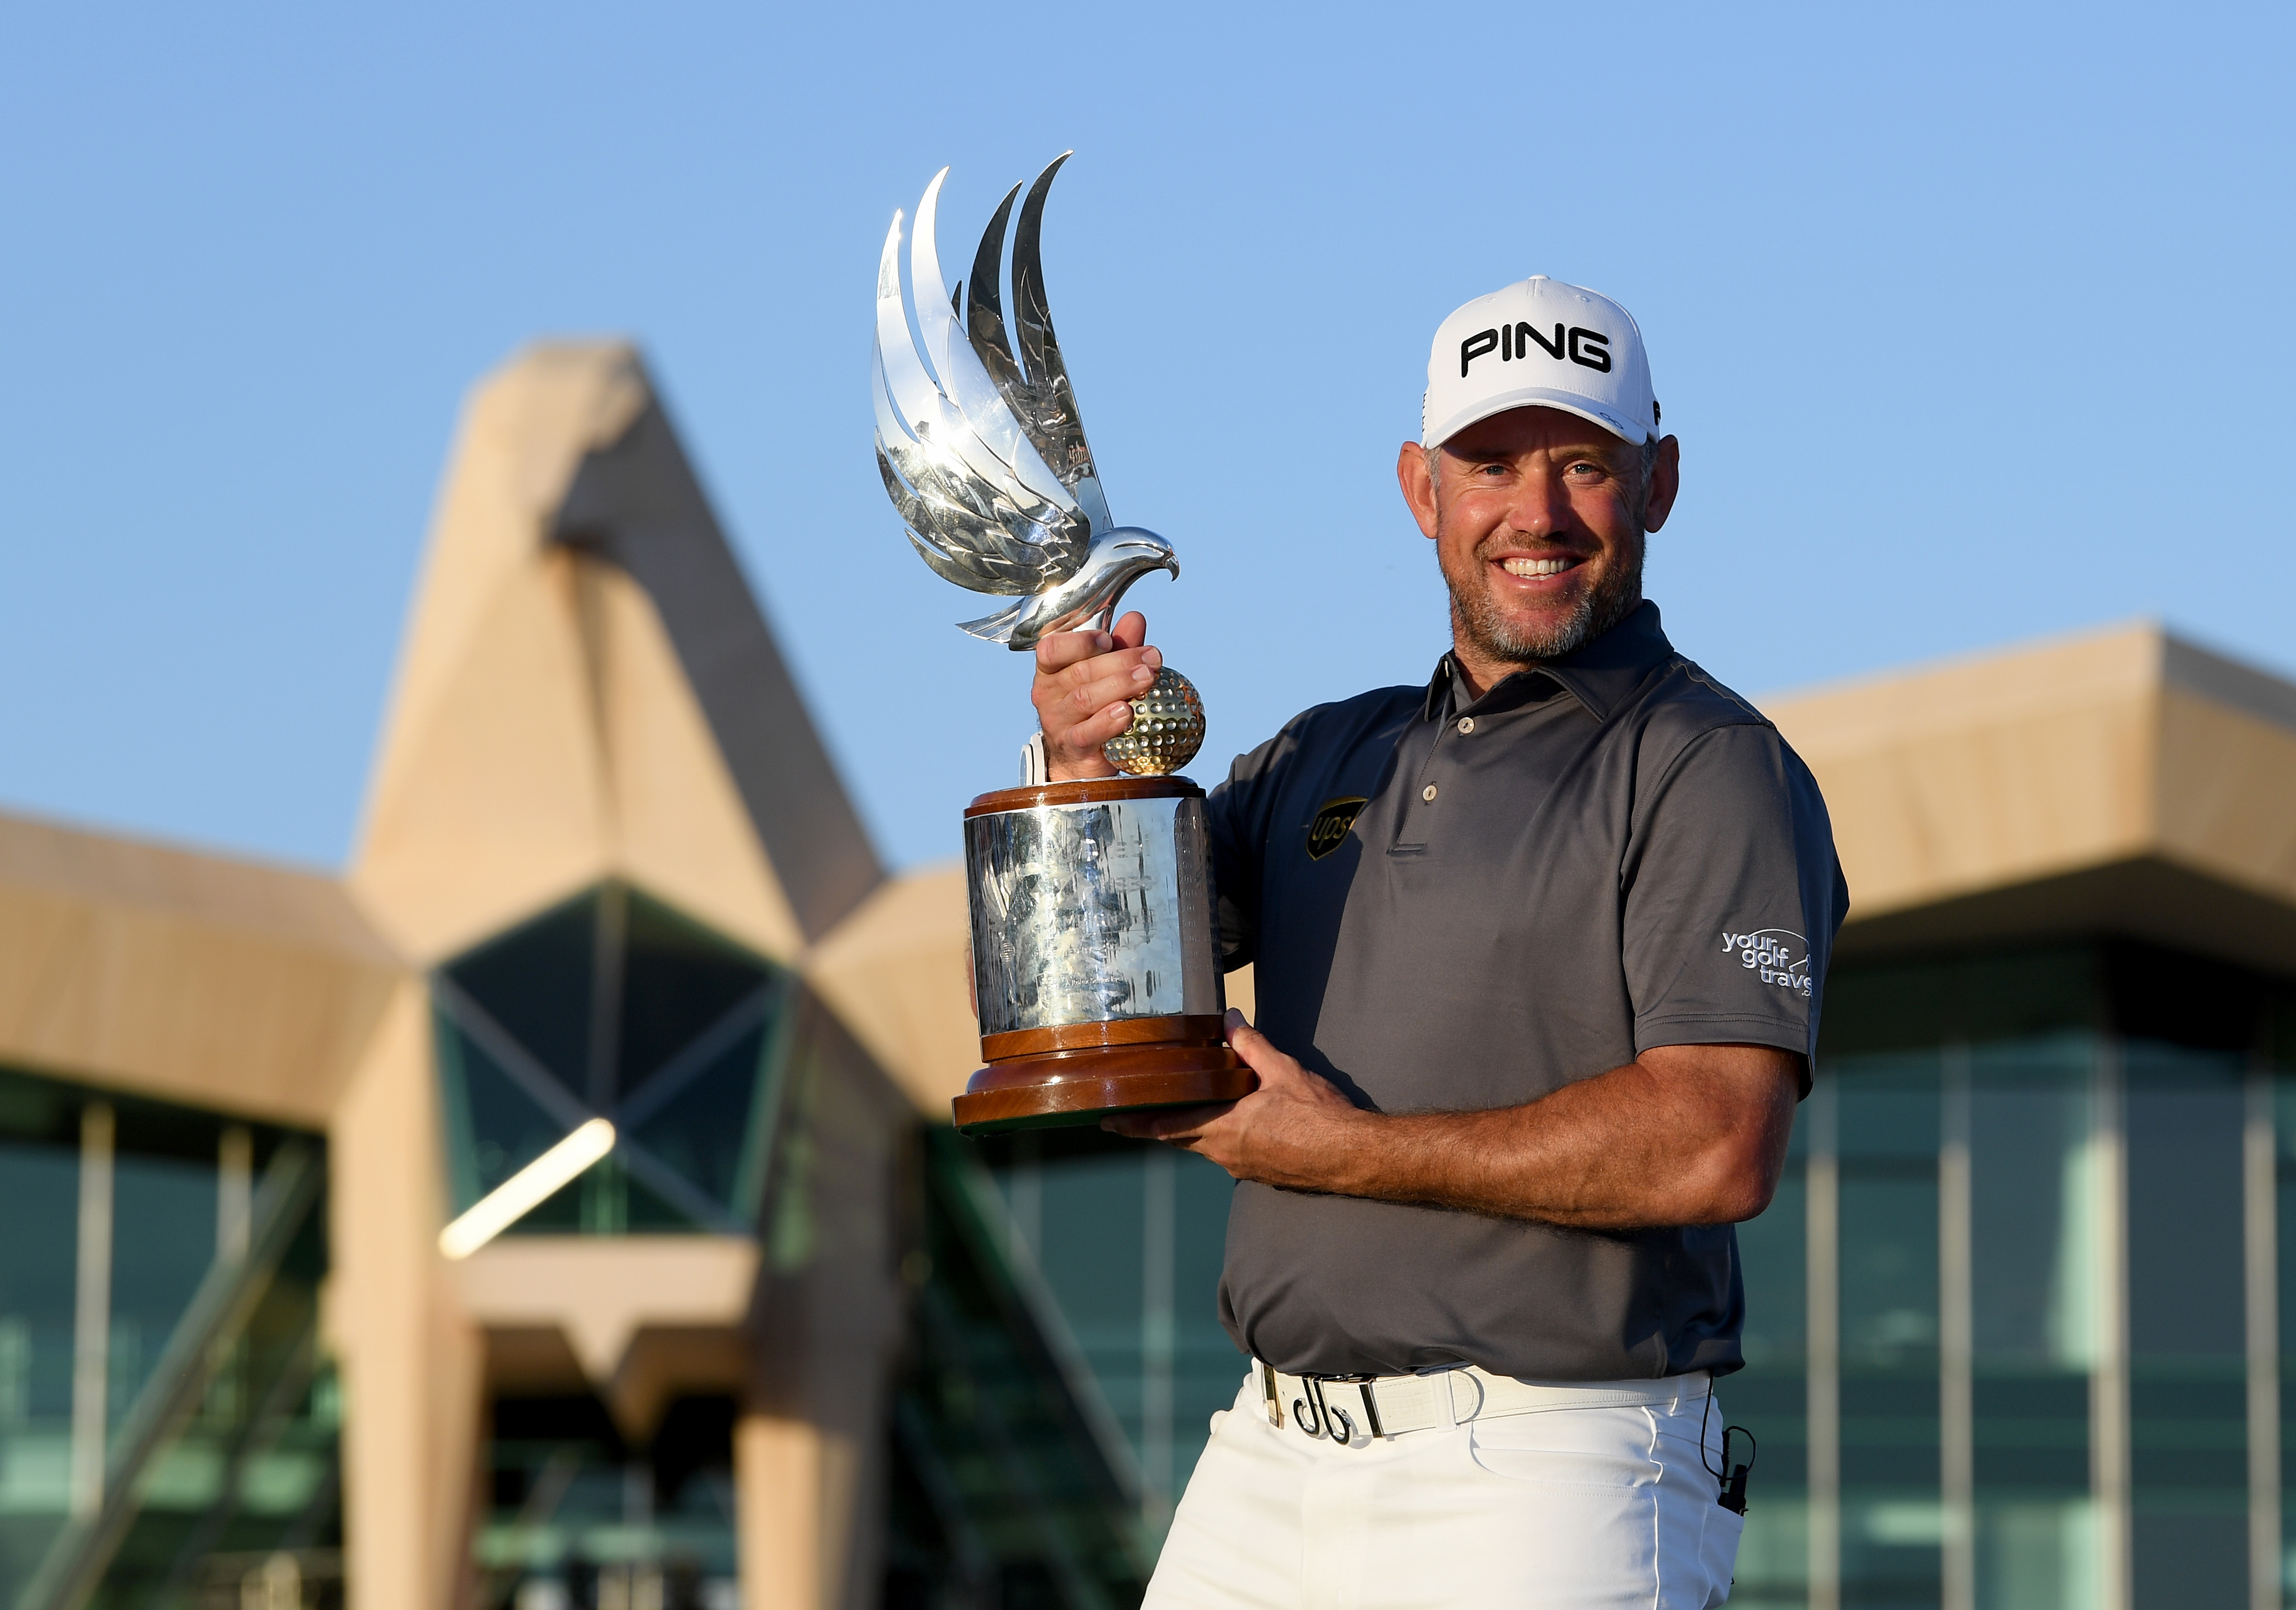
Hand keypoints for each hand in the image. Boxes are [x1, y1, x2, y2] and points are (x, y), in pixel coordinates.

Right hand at [1031, 610, 1160, 781]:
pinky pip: (1087, 733)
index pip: (1051, 648)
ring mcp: (1057, 722)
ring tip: (1147, 678)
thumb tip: (1135, 618)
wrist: (1079, 759)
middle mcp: (1047, 694)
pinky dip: (1107, 722)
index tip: (1108, 639)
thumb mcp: (1104, 673)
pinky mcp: (1072, 747)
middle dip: (1120, 661)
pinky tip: (1127, 713)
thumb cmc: (1093, 708)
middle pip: (1080, 672)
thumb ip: (1118, 647)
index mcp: (1050, 670)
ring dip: (1119, 685)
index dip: (1079, 641)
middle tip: (1152, 658)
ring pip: (1084, 698)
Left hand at [1102, 1010, 1370, 1189]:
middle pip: (1179, 1139)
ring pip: (1205, 1146)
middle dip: (1154, 1126)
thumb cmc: (1319, 1118)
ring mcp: (1243, 1167)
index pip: (1165, 1128)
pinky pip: (1229, 1153)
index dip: (1134, 1125)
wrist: (1352, 1157)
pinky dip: (1218, 1137)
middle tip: (1130, 1117)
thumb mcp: (1282, 1071)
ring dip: (1190, 1129)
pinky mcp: (1261, 1173)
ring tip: (1182, 1110)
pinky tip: (1231, 1124)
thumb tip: (1228, 1018)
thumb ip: (1250, 1045)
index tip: (1108, 1121)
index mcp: (1223, 1128)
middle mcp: (1225, 1153)